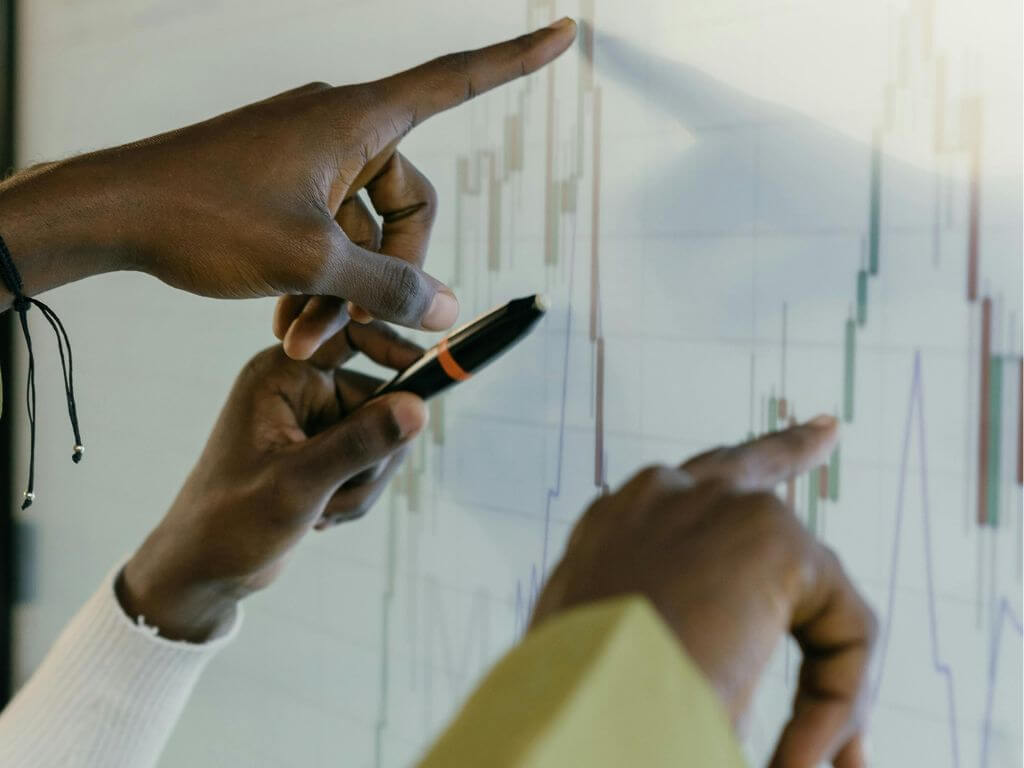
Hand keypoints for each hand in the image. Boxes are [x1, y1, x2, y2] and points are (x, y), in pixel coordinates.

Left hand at [0, 20, 576, 355]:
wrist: (113, 211)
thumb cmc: (204, 215)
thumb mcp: (309, 260)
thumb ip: (387, 287)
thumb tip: (447, 310)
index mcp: (356, 119)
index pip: (456, 79)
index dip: (516, 60)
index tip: (566, 33)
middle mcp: (340, 130)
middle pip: (407, 208)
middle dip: (386, 279)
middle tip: (359, 337)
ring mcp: (311, 159)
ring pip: (362, 236)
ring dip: (346, 295)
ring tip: (310, 342)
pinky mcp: (285, 186)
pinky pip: (328, 236)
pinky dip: (320, 282)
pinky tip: (293, 325)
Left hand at [118, 321, 426, 641]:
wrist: (204, 570)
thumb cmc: (231, 521)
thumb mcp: (300, 482)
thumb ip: (360, 442)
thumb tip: (419, 409)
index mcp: (283, 373)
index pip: (353, 333)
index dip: (394, 349)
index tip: (426, 381)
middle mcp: (300, 389)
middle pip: (382, 398)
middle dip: (373, 456)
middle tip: (341, 492)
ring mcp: (313, 422)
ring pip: (382, 438)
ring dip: (365, 483)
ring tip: (324, 511)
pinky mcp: (322, 451)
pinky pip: (370, 463)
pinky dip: (357, 495)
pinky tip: (323, 517)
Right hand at [531, 416, 876, 767]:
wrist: (580, 711)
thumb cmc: (577, 703)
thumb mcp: (593, 661)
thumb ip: (633, 633)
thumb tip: (683, 664)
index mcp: (611, 532)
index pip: (674, 496)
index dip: (715, 491)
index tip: (744, 481)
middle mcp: (659, 498)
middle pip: (742, 465)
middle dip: (788, 447)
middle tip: (825, 431)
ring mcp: (715, 506)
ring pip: (810, 586)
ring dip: (823, 686)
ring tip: (800, 760)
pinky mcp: (771, 537)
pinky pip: (842, 630)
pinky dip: (836, 702)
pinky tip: (799, 755)